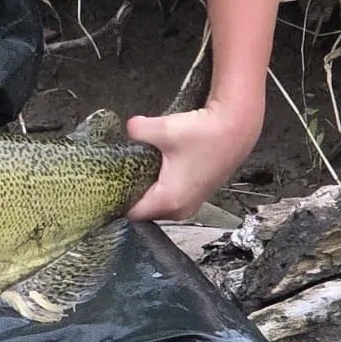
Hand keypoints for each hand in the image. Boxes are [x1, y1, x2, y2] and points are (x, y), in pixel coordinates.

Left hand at [125, 101, 263, 221]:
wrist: (238, 128)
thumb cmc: (207, 132)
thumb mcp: (164, 129)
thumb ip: (137, 129)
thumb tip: (127, 129)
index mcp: (169, 200)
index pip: (130, 213)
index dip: (115, 201)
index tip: (102, 188)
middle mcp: (180, 209)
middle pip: (141, 212)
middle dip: (128, 196)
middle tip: (113, 177)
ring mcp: (189, 205)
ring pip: (155, 206)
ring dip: (144, 192)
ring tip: (131, 173)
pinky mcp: (194, 196)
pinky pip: (167, 199)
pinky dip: (157, 189)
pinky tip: (151, 171)